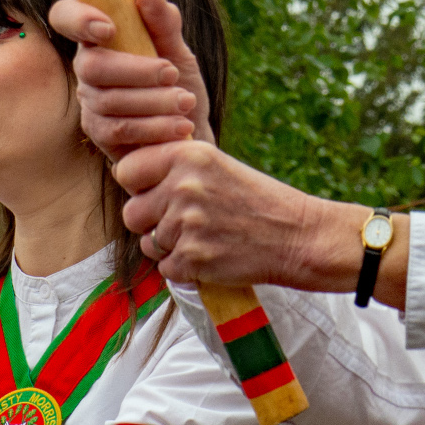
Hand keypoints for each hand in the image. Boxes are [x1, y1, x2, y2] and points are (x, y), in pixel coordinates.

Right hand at [48, 0, 210, 157]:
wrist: (191, 137)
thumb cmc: (180, 87)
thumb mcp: (179, 51)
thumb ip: (163, 23)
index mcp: (100, 37)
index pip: (66, 16)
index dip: (77, 18)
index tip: (109, 28)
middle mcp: (87, 67)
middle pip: (91, 66)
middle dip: (137, 71)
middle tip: (173, 73)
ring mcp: (90, 102)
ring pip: (108, 100)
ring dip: (154, 101)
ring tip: (185, 102)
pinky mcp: (98, 134)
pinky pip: (118, 129)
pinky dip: (154, 127)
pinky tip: (180, 126)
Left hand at [115, 139, 410, 304]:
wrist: (298, 235)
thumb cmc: (256, 199)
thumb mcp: (215, 165)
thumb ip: (173, 166)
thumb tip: (126, 173)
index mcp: (188, 155)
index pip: (126, 170)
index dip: (137, 185)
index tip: (155, 192)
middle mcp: (183, 186)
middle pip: (132, 212)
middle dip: (149, 221)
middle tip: (183, 221)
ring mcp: (187, 224)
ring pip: (148, 243)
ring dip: (168, 246)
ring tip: (203, 237)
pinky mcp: (193, 259)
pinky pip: (166, 269)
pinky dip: (184, 268)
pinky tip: (210, 255)